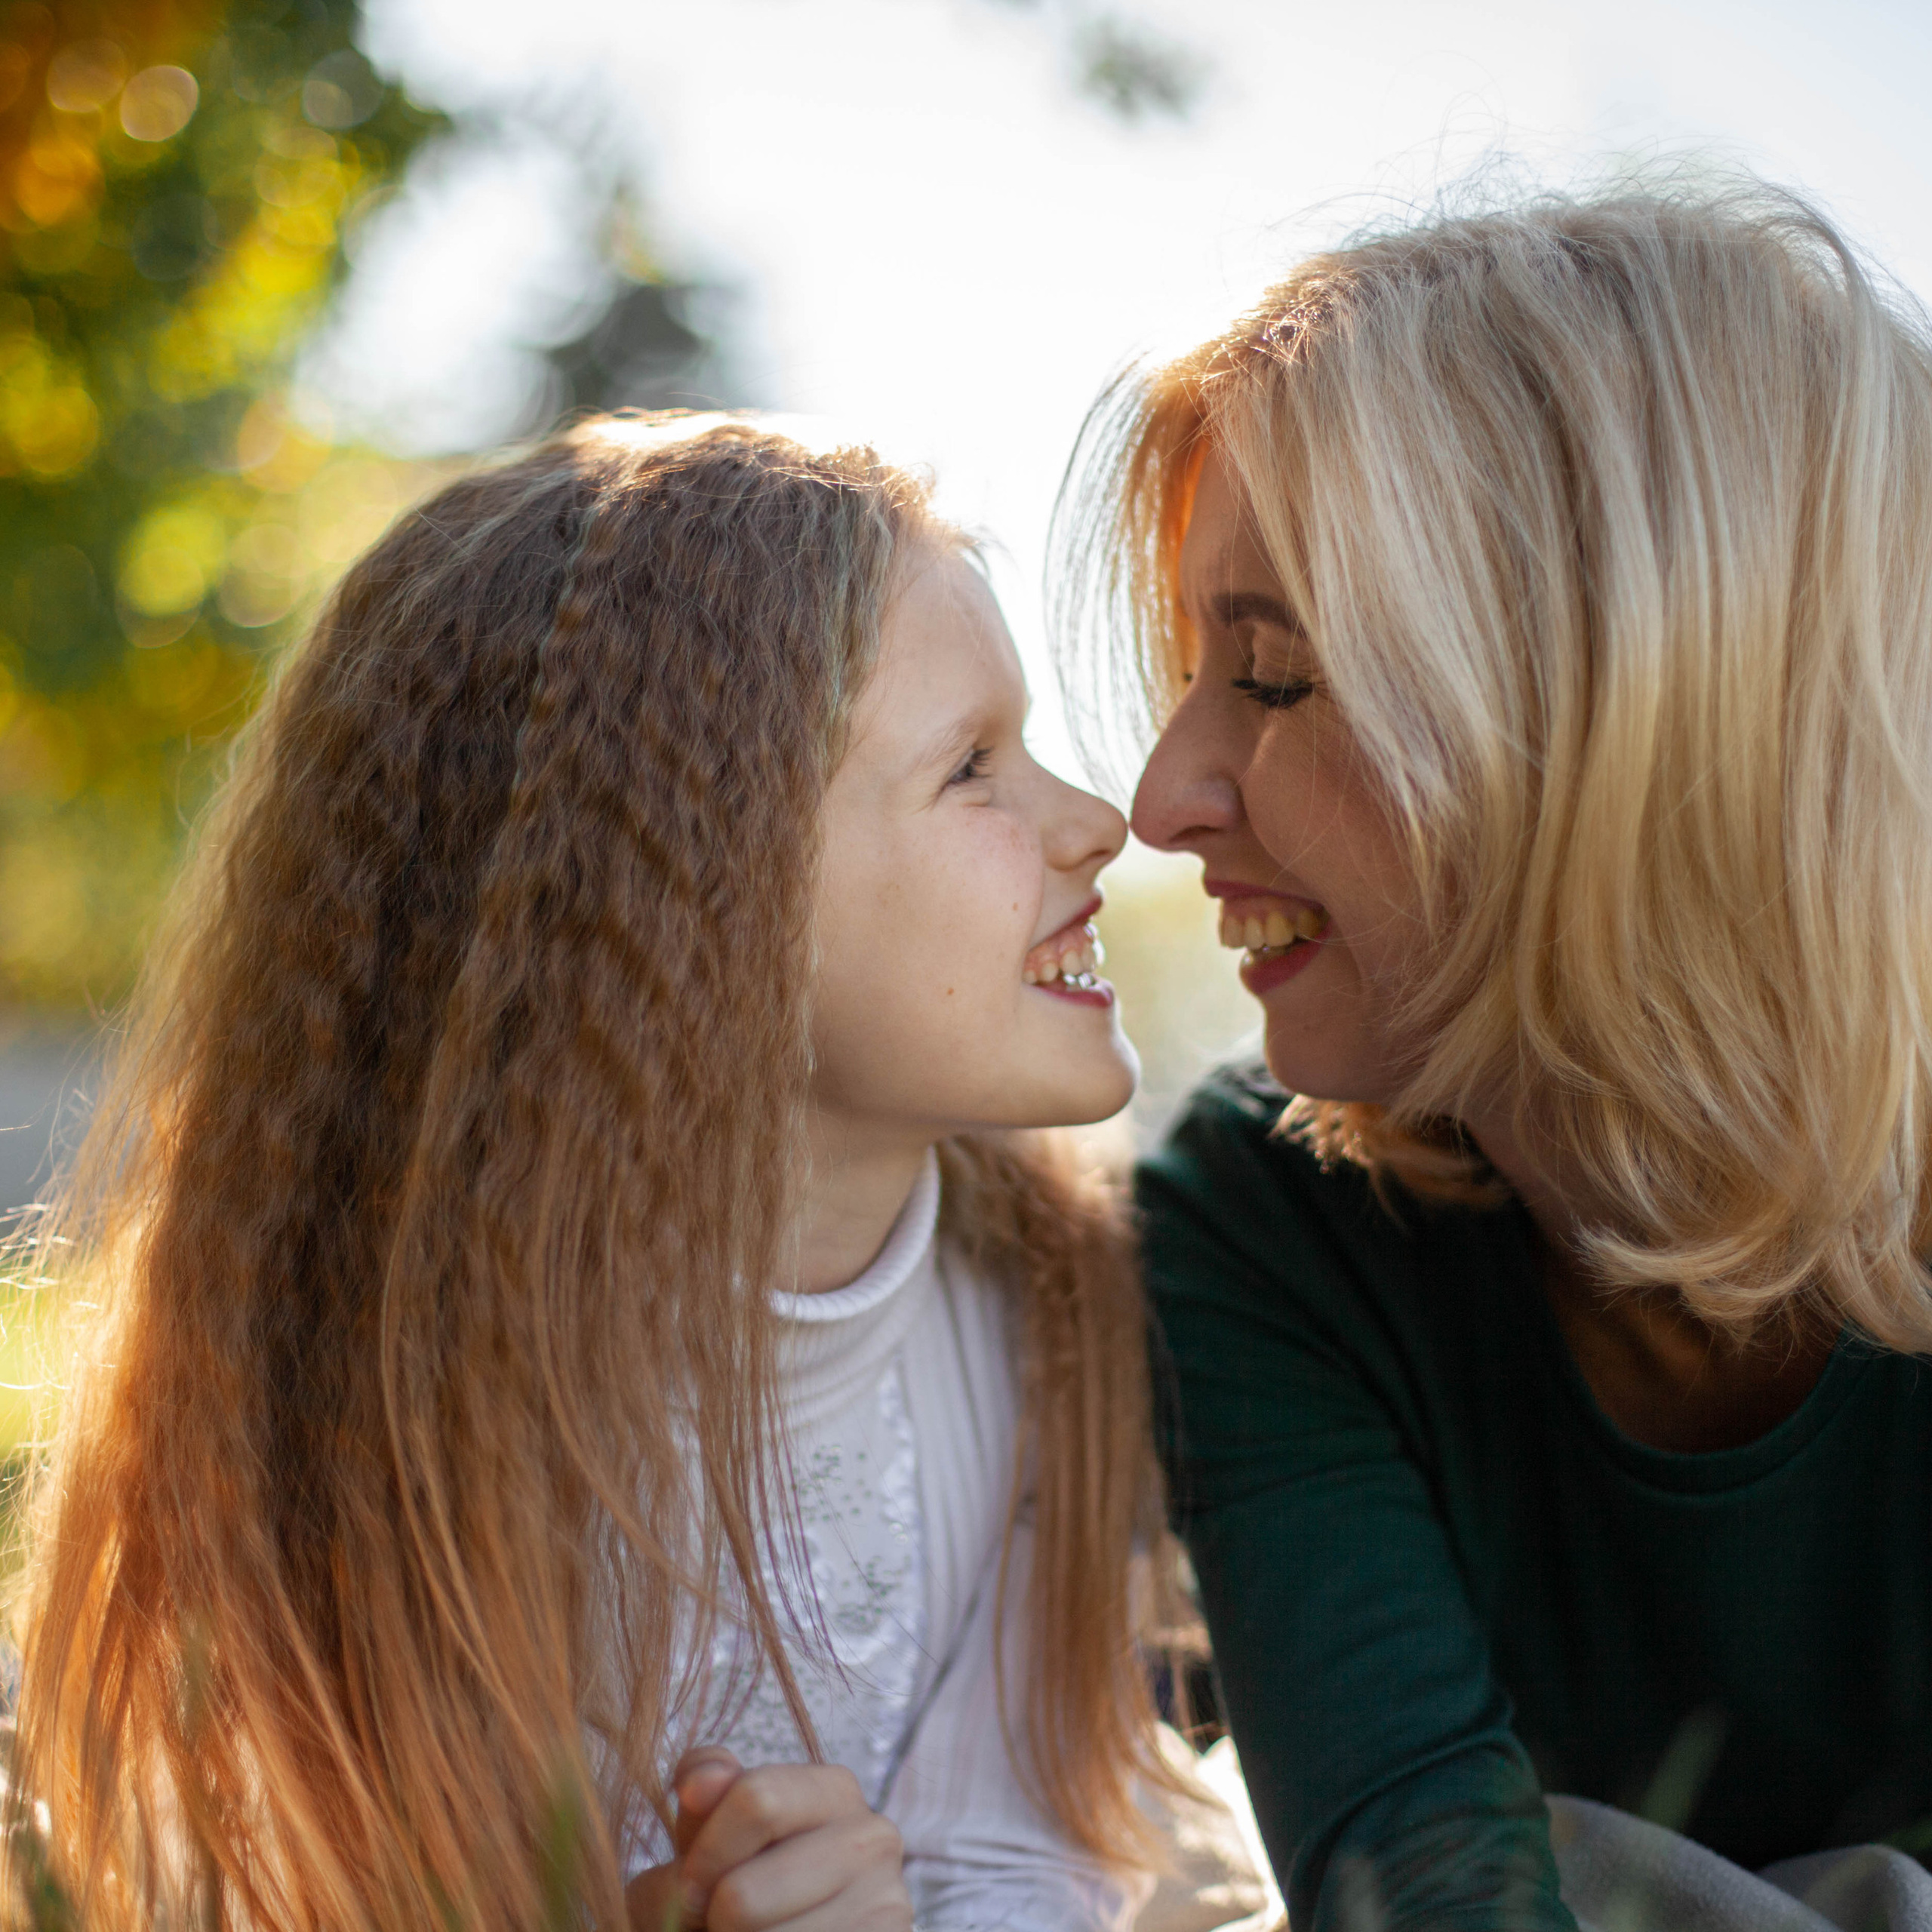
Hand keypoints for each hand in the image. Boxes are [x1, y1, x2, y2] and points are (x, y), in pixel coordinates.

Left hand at [625, 1748, 911, 1931]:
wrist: (775, 1927)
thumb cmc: (738, 1880)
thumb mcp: (712, 1833)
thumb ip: (702, 1792)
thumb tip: (697, 1785)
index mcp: (835, 1789)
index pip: (755, 1800)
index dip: (703, 1856)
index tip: (691, 1884)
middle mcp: (875, 1836)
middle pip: (743, 1896)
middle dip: (713, 1918)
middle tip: (721, 1919)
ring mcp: (886, 1900)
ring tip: (755, 1931)